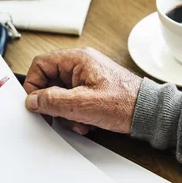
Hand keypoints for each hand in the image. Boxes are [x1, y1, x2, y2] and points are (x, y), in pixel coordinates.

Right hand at [24, 48, 141, 134]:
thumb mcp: (82, 105)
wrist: (149, 113)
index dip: (34, 84)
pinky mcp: (93, 89)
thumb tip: (32, 100)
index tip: (35, 103)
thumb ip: (53, 101)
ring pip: (61, 94)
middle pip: (50, 81)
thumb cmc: (125, 103)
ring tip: (79, 122)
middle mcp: (81, 64)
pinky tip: (87, 122)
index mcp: (77, 59)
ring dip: (66, 112)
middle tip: (59, 117)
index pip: (41, 64)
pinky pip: (73, 100)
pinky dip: (76, 114)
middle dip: (53, 104)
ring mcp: (87, 76)